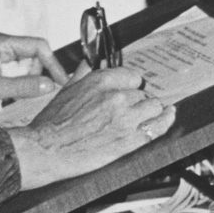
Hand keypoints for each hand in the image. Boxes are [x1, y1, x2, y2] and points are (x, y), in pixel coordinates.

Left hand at [0, 33, 67, 124]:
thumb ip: (23, 86)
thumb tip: (50, 85)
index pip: (37, 46)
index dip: (52, 63)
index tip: (61, 82)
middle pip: (35, 53)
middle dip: (43, 72)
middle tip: (48, 91)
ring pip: (27, 64)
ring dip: (33, 79)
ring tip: (34, 95)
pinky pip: (17, 72)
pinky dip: (23, 83)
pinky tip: (21, 96)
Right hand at [10, 67, 173, 190]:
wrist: (45, 150)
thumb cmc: (51, 124)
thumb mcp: (66, 90)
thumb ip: (82, 74)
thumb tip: (90, 62)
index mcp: (101, 81)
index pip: (132, 76)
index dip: (130, 86)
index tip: (129, 92)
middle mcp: (117, 96)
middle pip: (143, 93)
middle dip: (138, 101)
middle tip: (129, 110)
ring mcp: (126, 118)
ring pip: (154, 107)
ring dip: (150, 111)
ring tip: (145, 116)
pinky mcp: (130, 139)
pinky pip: (157, 127)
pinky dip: (165, 122)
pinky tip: (167, 117)